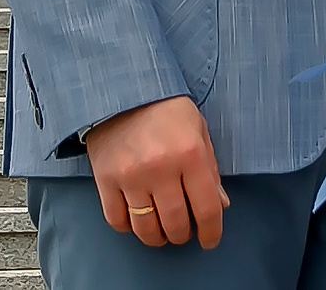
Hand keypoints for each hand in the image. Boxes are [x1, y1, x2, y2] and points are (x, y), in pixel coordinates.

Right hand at [86, 95, 229, 249]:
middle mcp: (160, 167)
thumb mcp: (198, 130)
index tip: (210, 239)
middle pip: (176, 224)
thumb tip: (220, 205)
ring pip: (146, 228)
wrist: (123, 87)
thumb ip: (210, 169)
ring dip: (157, 237)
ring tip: (161, 231)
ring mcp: (130, 175)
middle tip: (183, 231)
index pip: (207, 209)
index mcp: (190, 153)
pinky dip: (129, 227)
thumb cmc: (166, 108)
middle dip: (183, 234)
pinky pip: (117, 220)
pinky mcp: (105, 178)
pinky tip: (137, 218)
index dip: (212, 232)